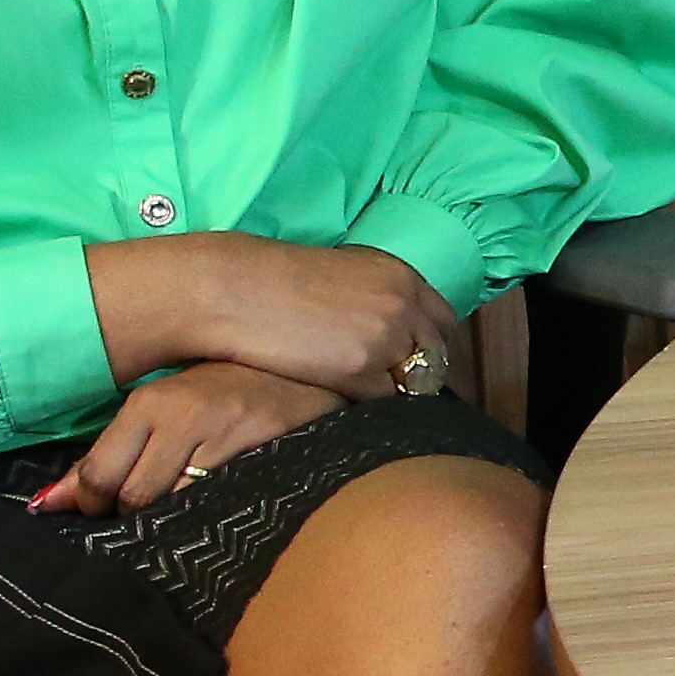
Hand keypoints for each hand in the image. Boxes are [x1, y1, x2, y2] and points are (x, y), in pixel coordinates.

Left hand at [37, 361, 339, 513]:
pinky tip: (212, 514)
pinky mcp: (264, 458)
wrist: (307, 373)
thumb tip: (45, 504)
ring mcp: (227, 438)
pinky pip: (217, 507)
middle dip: (129, 517)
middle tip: (140, 516)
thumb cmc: (227, 392)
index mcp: (150, 402)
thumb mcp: (166, 409)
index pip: (98, 474)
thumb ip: (110, 454)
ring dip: (167, 522)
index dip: (90, 505)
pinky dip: (205, 518)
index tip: (96, 512)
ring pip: (173, 507)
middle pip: (133, 497)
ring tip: (176, 515)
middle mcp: (184, 416)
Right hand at [88, 234, 457, 396]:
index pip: (442, 319)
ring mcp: (385, 337)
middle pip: (436, 353)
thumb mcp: (341, 274)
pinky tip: (338, 392)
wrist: (232, 289)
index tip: (411, 358)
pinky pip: (382, 400)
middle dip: (419, 370)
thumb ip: (376, 297)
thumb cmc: (273, 281)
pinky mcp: (360, 369)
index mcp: (400, 274)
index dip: (427, 342)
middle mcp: (402, 303)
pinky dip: (365, 401)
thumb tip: (394, 327)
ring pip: (413, 380)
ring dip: (392, 388)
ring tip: (359, 388)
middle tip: (392, 383)